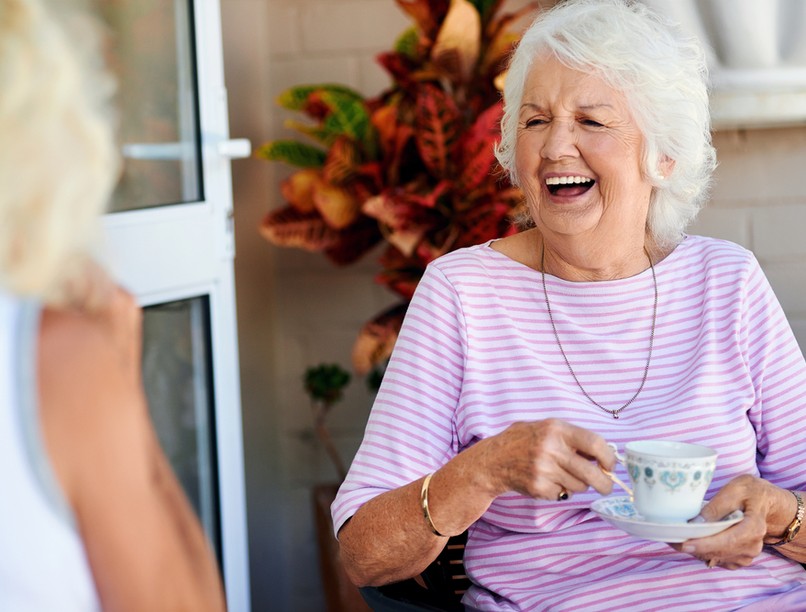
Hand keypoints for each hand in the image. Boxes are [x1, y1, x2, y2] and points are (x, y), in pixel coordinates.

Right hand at [478, 418, 615, 500]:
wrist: (493, 459)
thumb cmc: (524, 441)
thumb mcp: (547, 428)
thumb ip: (572, 438)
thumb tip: (603, 455)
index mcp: (556, 429)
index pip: (595, 443)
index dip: (609, 457)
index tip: (610, 466)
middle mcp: (550, 448)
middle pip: (591, 473)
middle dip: (604, 483)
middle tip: (607, 486)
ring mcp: (544, 470)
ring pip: (579, 486)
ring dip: (578, 485)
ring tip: (562, 475)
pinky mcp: (538, 487)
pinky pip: (563, 494)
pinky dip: (560, 491)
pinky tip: (547, 481)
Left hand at [671, 474, 791, 568]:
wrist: (767, 503)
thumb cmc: (750, 492)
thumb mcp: (735, 490)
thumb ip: (716, 507)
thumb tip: (696, 522)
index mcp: (753, 527)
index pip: (726, 541)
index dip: (703, 545)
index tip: (684, 544)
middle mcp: (752, 546)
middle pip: (717, 552)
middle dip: (692, 547)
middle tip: (669, 537)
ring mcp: (747, 555)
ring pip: (715, 557)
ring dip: (695, 550)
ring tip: (676, 537)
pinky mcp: (740, 558)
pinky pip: (717, 559)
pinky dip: (703, 552)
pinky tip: (692, 541)